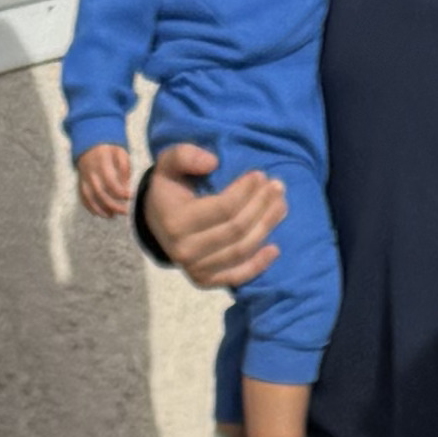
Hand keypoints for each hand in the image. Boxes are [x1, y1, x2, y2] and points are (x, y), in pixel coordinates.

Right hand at [73, 138, 138, 217]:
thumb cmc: (110, 151)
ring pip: (89, 197)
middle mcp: (90, 172)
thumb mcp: (120, 153)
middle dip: (113, 205)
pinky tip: (99, 214)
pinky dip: (90, 208)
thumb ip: (124, 168)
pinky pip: (83, 198)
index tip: (130, 197)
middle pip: (100, 193)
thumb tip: (126, 186)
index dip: (120, 192)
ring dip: (100, 209)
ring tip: (112, 216)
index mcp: (101, 162)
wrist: (90, 145)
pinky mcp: (80, 183)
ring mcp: (83, 178)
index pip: (110, 182)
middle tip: (125, 212)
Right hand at [141, 137, 285, 294]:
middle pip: (236, 230)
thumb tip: (212, 162)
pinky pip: (236, 277)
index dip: (246, 191)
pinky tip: (275, 249)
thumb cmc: (169, 189)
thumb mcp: (168, 165)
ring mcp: (195, 269)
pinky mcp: (204, 281)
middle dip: (261, 206)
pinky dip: (258, 265)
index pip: (223, 208)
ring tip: (281, 206)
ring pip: (241, 251)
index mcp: (176, 221)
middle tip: (277, 187)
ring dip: (266, 227)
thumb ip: (185, 156)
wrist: (157, 222)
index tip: (260, 175)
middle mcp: (184, 250)